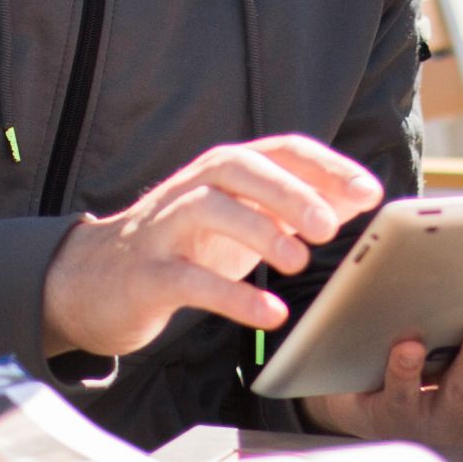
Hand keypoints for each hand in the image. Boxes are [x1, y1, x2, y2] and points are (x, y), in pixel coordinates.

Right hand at [42, 137, 380, 358]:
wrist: (94, 281)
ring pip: (208, 209)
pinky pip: (188, 280)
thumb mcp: (240, 220)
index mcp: (220, 173)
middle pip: (239, 168)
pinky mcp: (146, 275)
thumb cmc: (181, 247)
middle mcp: (191, 189)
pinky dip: (232, 296)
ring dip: (259, 232)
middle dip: (289, 192)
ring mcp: (163, 229)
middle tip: (330, 228)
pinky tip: (269, 312)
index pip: (278, 149)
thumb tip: (356, 196)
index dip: (325, 167)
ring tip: (300, 263)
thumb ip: (292, 206)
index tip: (368, 192)